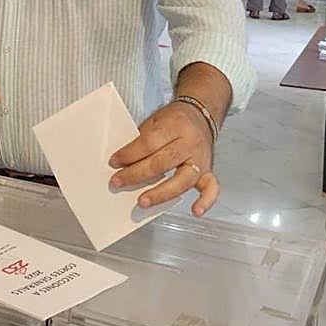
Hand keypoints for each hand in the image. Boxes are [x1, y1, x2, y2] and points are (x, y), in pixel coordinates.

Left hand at [108, 101, 218, 216]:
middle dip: (136, 174)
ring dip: (160, 193)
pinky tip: (195, 211)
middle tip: (118, 182)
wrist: (200, 114)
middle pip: (161, 162)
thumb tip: (122, 162)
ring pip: (182, 180)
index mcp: (175, 125)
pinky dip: (206, 201)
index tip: (114, 162)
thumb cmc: (175, 119)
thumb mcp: (155, 120)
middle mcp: (190, 142)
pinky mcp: (208, 171)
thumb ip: (142, 140)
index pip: (149, 142)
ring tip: (142, 201)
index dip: (129, 154)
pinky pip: (211, 188)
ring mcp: (201, 159)